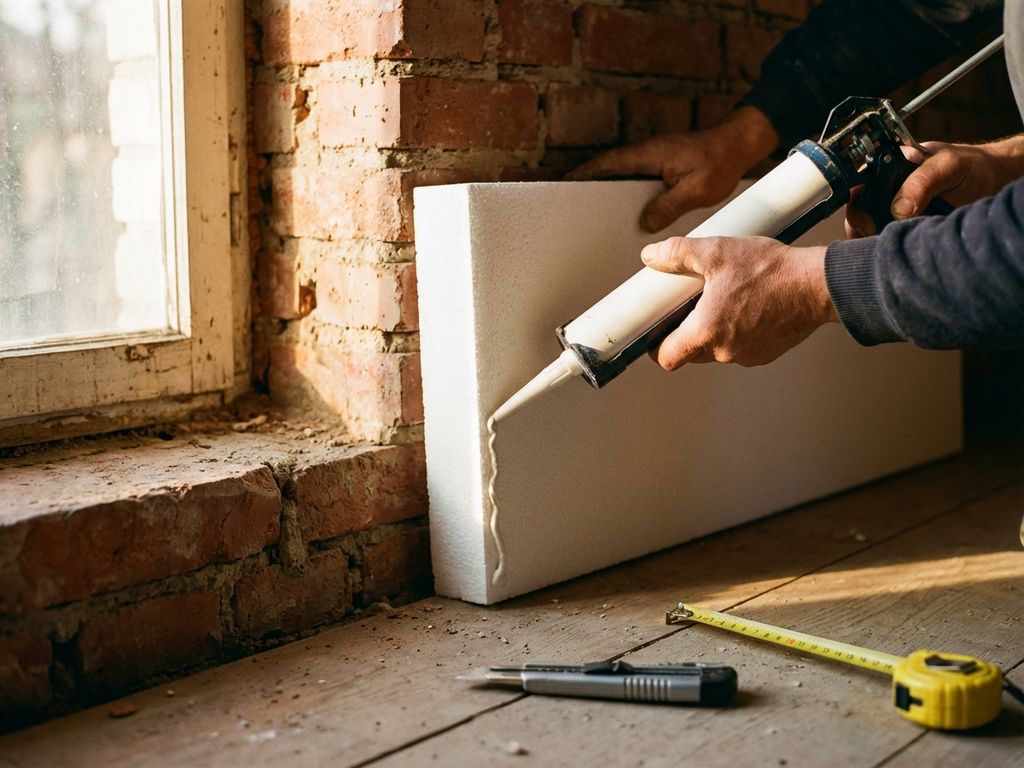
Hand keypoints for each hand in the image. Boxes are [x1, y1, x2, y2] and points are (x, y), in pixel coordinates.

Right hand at [568, 107, 778, 231]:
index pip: (609, 163)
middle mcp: (648, 153)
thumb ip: (669, 206)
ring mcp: (653, 158)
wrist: (738, 146)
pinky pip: (637, 178)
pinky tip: (628, 211)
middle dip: (592, 184)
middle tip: (576, 206)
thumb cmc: (720, 162)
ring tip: (597, 214)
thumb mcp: (696, 190)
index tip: (568, 184)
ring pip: (623, 174)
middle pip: (610, 169)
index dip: (587, 173)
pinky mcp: (661, 165)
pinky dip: (627, 191)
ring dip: (609, 189)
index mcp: (650, 154)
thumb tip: (645, 223)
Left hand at [640, 236, 837, 367]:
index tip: (656, 333)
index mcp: (707, 332)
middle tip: (689, 306)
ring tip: (722, 300)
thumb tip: (651, 256)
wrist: (818, 284)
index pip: (667, 358)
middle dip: (687, 332)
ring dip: (714, 331)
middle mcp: (726, 351)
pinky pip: (741, 347)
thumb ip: (678, 253)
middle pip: (691, 353)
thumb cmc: (771, 271)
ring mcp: (748, 355)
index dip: (657, 347)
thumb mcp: (718, 252)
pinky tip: (747, 306)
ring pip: (717, 350)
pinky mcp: (767, 353)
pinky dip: (738, 332)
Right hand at [845, 134, 1023, 236]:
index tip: (866, 219)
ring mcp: (896, 214)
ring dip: (874, 241)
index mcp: (891, 168)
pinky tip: (894, 254)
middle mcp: (889, 192)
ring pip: (869, 232)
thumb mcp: (949, 165)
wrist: (996, 184)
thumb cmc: (975, 167)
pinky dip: (888, 252)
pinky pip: (889, 244)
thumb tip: (897, 209)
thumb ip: (923, 180)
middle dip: (861, 226)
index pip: (859, 186)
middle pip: (859, 212)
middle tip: (874, 234)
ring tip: (885, 246)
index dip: (857, 203)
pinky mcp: (906, 232)